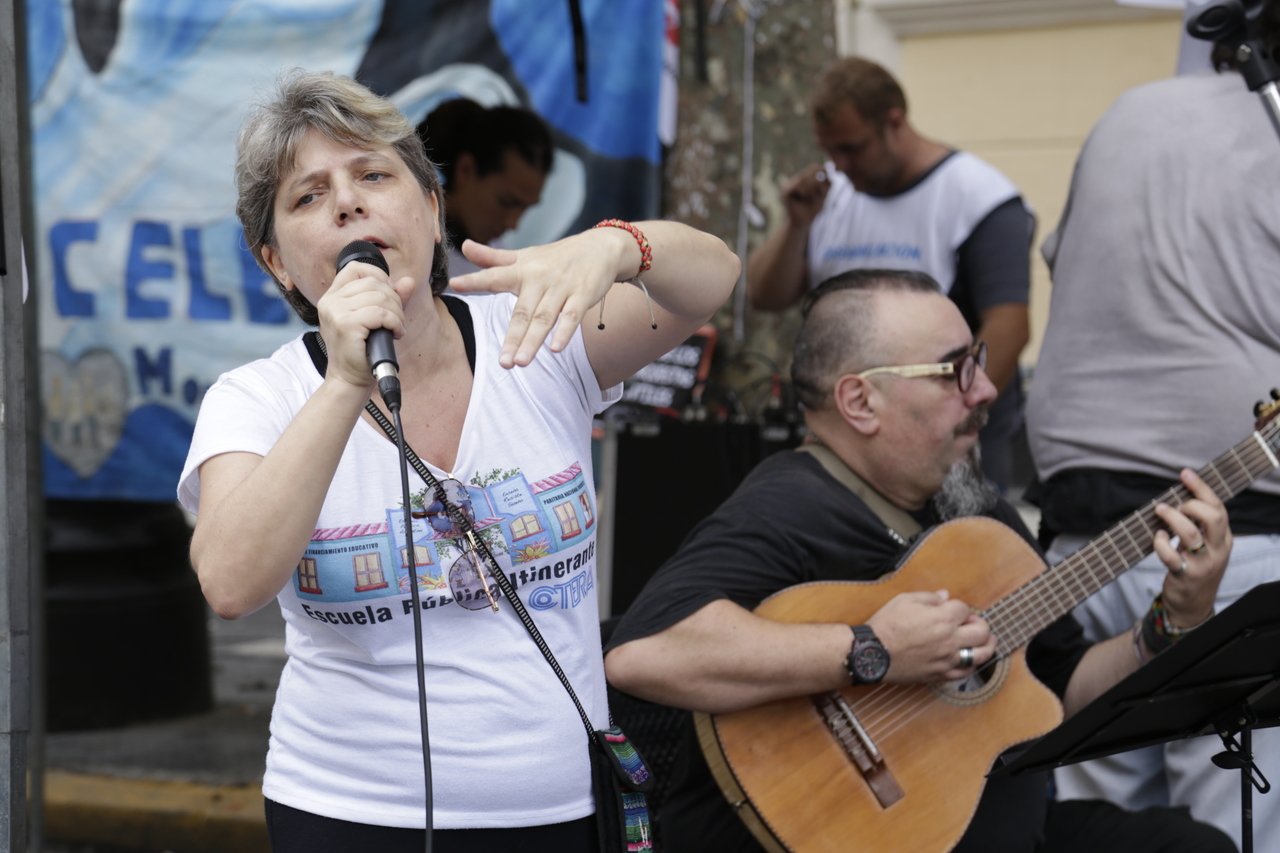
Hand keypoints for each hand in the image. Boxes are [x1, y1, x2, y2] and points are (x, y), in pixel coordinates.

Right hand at [315, 260, 414, 389]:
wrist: (349, 380)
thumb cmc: (361, 351)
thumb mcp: (376, 319)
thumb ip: (392, 298)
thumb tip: (408, 281)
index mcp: (333, 296)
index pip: (356, 268)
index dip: (379, 276)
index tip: (389, 296)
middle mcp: (330, 301)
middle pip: (374, 283)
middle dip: (394, 300)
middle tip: (396, 320)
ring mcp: (335, 311)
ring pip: (380, 297)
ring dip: (397, 313)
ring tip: (396, 328)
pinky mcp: (345, 324)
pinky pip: (380, 313)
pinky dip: (394, 322)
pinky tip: (395, 333)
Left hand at [449, 229, 631, 367]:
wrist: (600, 247)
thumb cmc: (555, 257)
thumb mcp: (524, 256)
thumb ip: (492, 258)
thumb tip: (463, 246)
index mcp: (521, 269)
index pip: (495, 275)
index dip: (476, 279)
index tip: (456, 283)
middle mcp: (539, 278)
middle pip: (522, 312)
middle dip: (512, 338)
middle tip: (502, 362)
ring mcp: (562, 287)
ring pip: (544, 318)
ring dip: (533, 341)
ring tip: (520, 362)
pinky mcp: (583, 294)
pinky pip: (572, 315)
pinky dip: (564, 332)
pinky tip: (555, 349)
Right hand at [781, 163, 830, 228]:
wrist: (802, 223)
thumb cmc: (812, 209)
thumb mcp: (823, 195)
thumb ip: (826, 183)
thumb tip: (826, 169)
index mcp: (804, 179)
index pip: (814, 167)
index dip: (822, 170)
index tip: (827, 175)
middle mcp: (795, 180)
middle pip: (811, 172)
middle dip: (818, 184)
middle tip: (818, 195)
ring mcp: (789, 185)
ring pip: (805, 179)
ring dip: (811, 191)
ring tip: (808, 199)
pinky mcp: (785, 191)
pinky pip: (799, 186)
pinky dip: (804, 193)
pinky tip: (801, 199)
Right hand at [867, 590, 995, 683]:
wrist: (873, 653)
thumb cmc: (886, 625)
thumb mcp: (905, 600)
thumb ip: (929, 597)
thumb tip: (945, 596)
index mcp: (942, 618)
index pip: (964, 608)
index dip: (959, 607)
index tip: (952, 609)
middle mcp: (950, 639)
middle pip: (982, 631)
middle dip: (980, 624)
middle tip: (974, 623)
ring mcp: (947, 659)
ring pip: (981, 655)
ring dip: (987, 646)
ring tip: (988, 641)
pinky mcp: (940, 674)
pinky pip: (965, 673)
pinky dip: (971, 665)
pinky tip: (970, 659)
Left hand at [1152, 468, 1231, 628]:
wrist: (1193, 604)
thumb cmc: (1194, 567)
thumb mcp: (1204, 545)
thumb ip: (1197, 525)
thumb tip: (1177, 496)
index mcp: (1223, 538)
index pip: (1218, 508)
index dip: (1201, 488)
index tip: (1185, 473)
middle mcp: (1217, 550)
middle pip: (1213, 518)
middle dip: (1191, 504)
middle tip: (1173, 504)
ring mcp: (1203, 564)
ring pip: (1192, 534)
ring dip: (1173, 519)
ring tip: (1160, 512)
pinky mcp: (1186, 576)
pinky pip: (1172, 556)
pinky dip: (1161, 543)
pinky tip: (1157, 537)